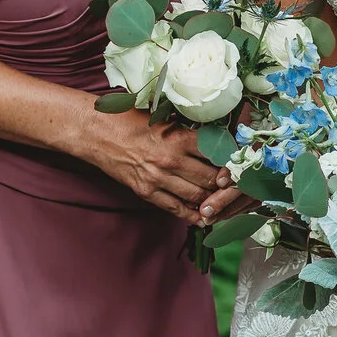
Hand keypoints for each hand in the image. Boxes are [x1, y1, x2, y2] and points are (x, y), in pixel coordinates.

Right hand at [79, 107, 233, 222]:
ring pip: (196, 196)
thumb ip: (187, 132)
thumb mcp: (164, 119)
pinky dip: (191, 214)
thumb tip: (215, 140)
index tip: (239, 165)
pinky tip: (201, 216)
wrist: (97, 132)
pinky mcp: (146, 191)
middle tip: (236, 186)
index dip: (231, 162)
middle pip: (210, 179)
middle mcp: (171, 160)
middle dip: (225, 185)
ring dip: (211, 200)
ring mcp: (158, 178)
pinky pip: (175, 208)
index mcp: (178, 137)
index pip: (216, 154)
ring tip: (221, 200)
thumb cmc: (130, 120)